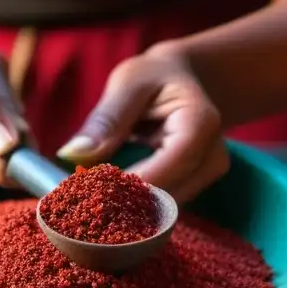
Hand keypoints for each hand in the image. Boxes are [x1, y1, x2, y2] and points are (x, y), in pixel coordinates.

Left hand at [56, 45, 228, 202]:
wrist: (180, 82)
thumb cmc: (153, 77)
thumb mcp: (127, 84)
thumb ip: (106, 119)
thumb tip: (74, 155)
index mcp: (199, 124)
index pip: (169, 166)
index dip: (131, 185)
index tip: (89, 193)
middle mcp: (213, 157)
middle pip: (168, 196)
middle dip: (123, 203)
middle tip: (78, 202)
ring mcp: (206, 177)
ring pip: (163, 210)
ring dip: (125, 209)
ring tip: (88, 199)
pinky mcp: (193, 190)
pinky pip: (159, 208)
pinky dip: (131, 207)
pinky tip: (106, 199)